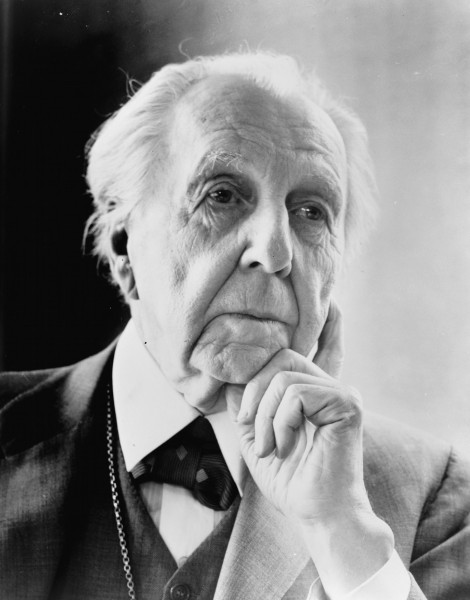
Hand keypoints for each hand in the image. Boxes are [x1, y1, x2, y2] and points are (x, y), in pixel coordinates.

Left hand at [226, 301, 393, 595]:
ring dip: (265, 418)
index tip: (243, 420)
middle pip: (281, 359)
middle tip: (249, 429)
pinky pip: (298, 395)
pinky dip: (282, 423)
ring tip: (271, 449)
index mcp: (313, 392)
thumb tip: (229, 381)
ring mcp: (341, 393)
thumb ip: (246, 410)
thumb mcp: (256, 439)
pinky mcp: (347, 405)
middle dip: (255, 394)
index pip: (278, 362)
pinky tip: (286, 448)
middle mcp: (329, 387)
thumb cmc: (292, 482)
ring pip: (284, 379)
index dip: (253, 384)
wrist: (319, 516)